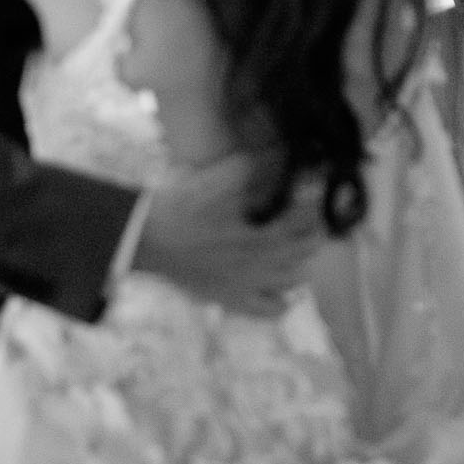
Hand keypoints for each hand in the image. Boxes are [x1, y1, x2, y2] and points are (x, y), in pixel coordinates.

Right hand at [132, 152, 326, 318]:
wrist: (148, 239)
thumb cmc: (184, 206)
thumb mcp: (223, 176)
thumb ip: (258, 164)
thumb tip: (283, 153)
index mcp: (262, 234)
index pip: (304, 220)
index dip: (313, 202)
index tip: (314, 189)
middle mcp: (261, 264)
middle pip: (305, 250)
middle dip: (313, 230)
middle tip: (310, 217)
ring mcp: (248, 284)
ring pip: (294, 279)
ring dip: (302, 260)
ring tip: (298, 246)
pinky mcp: (231, 299)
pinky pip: (269, 310)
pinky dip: (282, 302)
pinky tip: (283, 291)